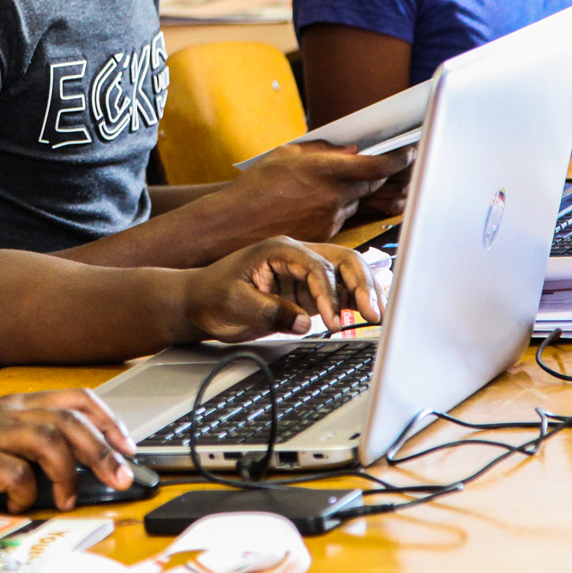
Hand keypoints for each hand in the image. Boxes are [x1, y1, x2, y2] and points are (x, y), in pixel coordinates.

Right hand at [0, 390, 136, 511]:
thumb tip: (86, 464)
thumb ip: (34, 441)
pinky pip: (16, 475)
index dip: (109, 422)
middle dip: (103, 451)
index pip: (76, 399)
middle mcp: (7, 413)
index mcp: (17, 403)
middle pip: (69, 421)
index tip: (128, 448)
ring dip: (67, 473)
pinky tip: (17, 503)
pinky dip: (26, 494)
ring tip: (65, 497)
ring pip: (48, 440)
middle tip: (120, 478)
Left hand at [183, 236, 379, 342]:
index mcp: (279, 250)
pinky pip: (337, 293)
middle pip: (342, 261)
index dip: (329, 293)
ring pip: (346, 275)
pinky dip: (352, 303)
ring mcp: (303, 274)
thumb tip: (303, 322)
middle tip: (373, 313)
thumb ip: (270, 311)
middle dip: (362, 285)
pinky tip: (362, 315)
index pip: (317, 266)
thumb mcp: (235, 303)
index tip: (331, 321)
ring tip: (374, 316)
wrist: (198, 303)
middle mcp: (296, 256)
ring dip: (362, 293)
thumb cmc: (211, 295)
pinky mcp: (305, 292)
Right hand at [223, 142, 411, 240]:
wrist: (236, 223)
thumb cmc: (257, 185)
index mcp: (327, 170)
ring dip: (365, 193)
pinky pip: (344, 218)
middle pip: (375, 185)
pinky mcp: (325, 234)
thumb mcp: (287, 153)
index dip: (399, 159)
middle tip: (398, 167)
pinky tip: (331, 203)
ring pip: (360, 203)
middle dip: (387, 176)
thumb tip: (351, 150)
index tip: (408, 153)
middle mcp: (334, 196)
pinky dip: (344, 208)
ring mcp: (331, 218)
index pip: (378, 165)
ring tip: (365, 185)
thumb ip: (323, 150)